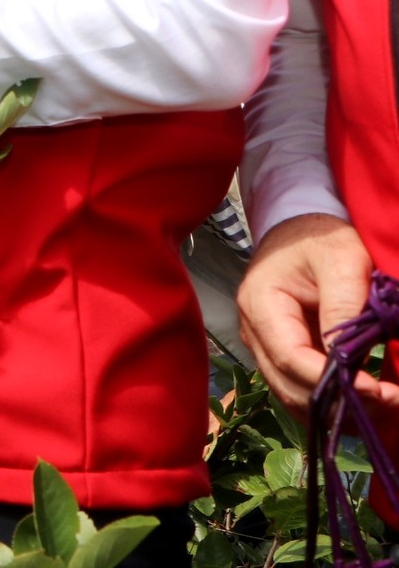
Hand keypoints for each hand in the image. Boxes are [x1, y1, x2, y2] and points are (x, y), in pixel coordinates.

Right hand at [237, 212, 398, 415]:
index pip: (290, 357)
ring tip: (384, 404)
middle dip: (338, 404)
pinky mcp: (281, 353)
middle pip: (288, 386)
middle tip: (391, 402)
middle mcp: (254, 332)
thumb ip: (344, 306)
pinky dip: (332, 403)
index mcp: (261, 305)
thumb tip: (349, 359)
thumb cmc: (320, 238)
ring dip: (336, 410)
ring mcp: (265, 346)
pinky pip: (301, 390)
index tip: (379, 391)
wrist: (301, 230)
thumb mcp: (341, 260)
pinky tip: (366, 398)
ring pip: (293, 397)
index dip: (332, 382)